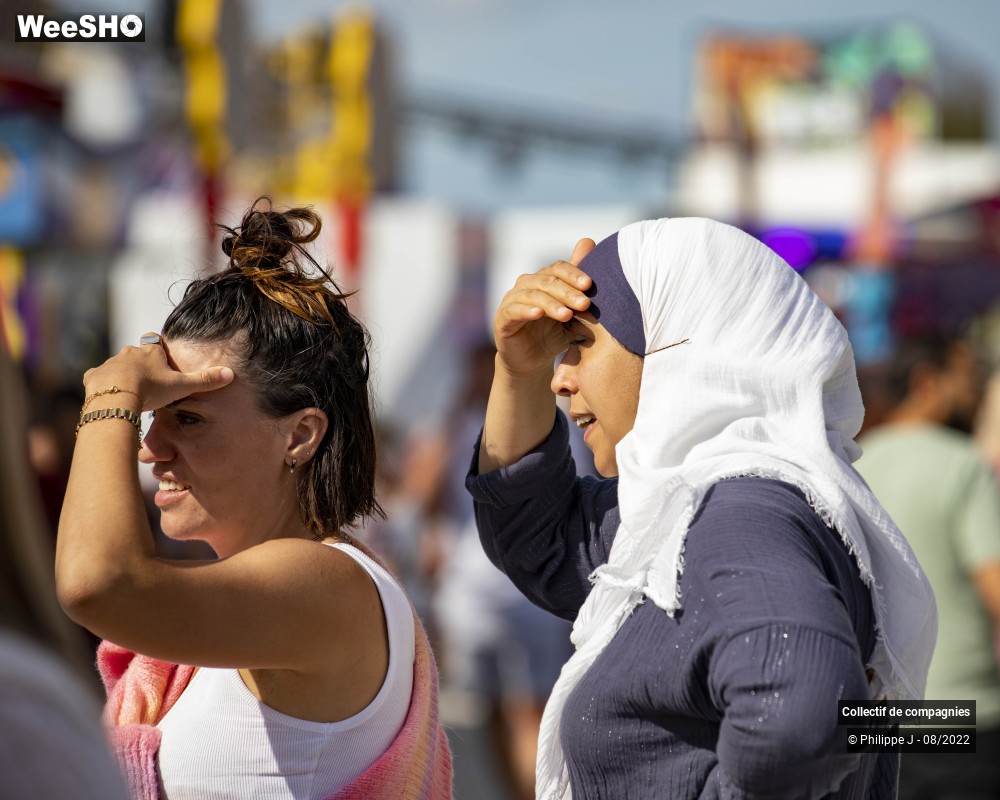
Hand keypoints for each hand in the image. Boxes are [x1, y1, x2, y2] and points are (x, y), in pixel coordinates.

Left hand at [83, 334, 233, 411]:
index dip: (157, 350)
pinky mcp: (94, 375)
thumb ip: (205, 380)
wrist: (117, 397)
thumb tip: (231, 374)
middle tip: (148, 382)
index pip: (154, 341)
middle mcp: (130, 352)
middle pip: (136, 353)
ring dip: (123, 375)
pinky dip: (103, 383)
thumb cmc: (152, 389)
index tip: (161, 362)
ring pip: (117, 365)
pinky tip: (109, 395)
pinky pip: (98, 376)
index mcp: (151, 352)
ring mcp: (111, 363)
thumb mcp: (182, 386)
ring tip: (130, 393)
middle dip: (140, 364)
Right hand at [493, 238, 594, 375]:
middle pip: (546, 280)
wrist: (532, 362)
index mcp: (543, 280)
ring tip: (567, 315)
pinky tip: (538, 314)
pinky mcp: (502, 319)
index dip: (573, 274)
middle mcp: (526, 285)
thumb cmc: (553, 333)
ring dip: (551, 304)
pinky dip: (526, 310)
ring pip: (532, 295)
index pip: (557, 269)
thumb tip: (588, 240)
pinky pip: (514, 310)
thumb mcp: (571, 310)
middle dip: (567, 292)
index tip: (590, 285)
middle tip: (585, 303)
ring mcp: (512, 301)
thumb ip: (578, 282)